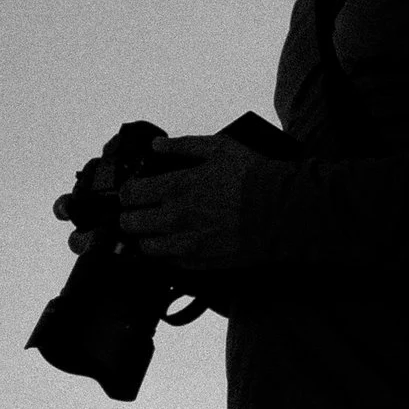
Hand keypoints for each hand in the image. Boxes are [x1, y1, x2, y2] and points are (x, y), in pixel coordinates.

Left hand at [116, 134, 269, 269]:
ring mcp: (186, 244)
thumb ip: (182, 146)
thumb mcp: (218, 148)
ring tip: (156, 230)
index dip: (127, 193)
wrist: (281, 212)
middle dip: (130, 216)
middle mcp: (175, 218)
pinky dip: (167, 254)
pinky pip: (169, 263)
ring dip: (146, 238)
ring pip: (146, 248)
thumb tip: (156, 145)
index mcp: (176, 188)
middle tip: (140, 211)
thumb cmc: (252, 177)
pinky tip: (176, 242)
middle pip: (130, 224)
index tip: (133, 191)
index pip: (129, 195)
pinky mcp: (199, 263)